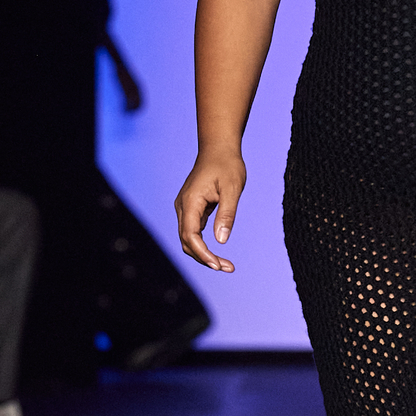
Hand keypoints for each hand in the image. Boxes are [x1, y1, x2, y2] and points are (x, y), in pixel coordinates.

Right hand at [174, 148, 245, 271]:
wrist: (219, 148)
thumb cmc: (227, 165)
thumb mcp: (232, 188)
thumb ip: (227, 213)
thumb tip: (221, 241)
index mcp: (190, 202)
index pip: (190, 235)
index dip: (202, 253)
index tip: (218, 264)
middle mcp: (183, 207)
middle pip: (187, 241)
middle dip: (205, 258)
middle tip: (228, 268)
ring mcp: (185, 208)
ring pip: (189, 238)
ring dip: (204, 253)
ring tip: (225, 265)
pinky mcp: (192, 208)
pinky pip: (194, 231)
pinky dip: (204, 244)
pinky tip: (219, 252)